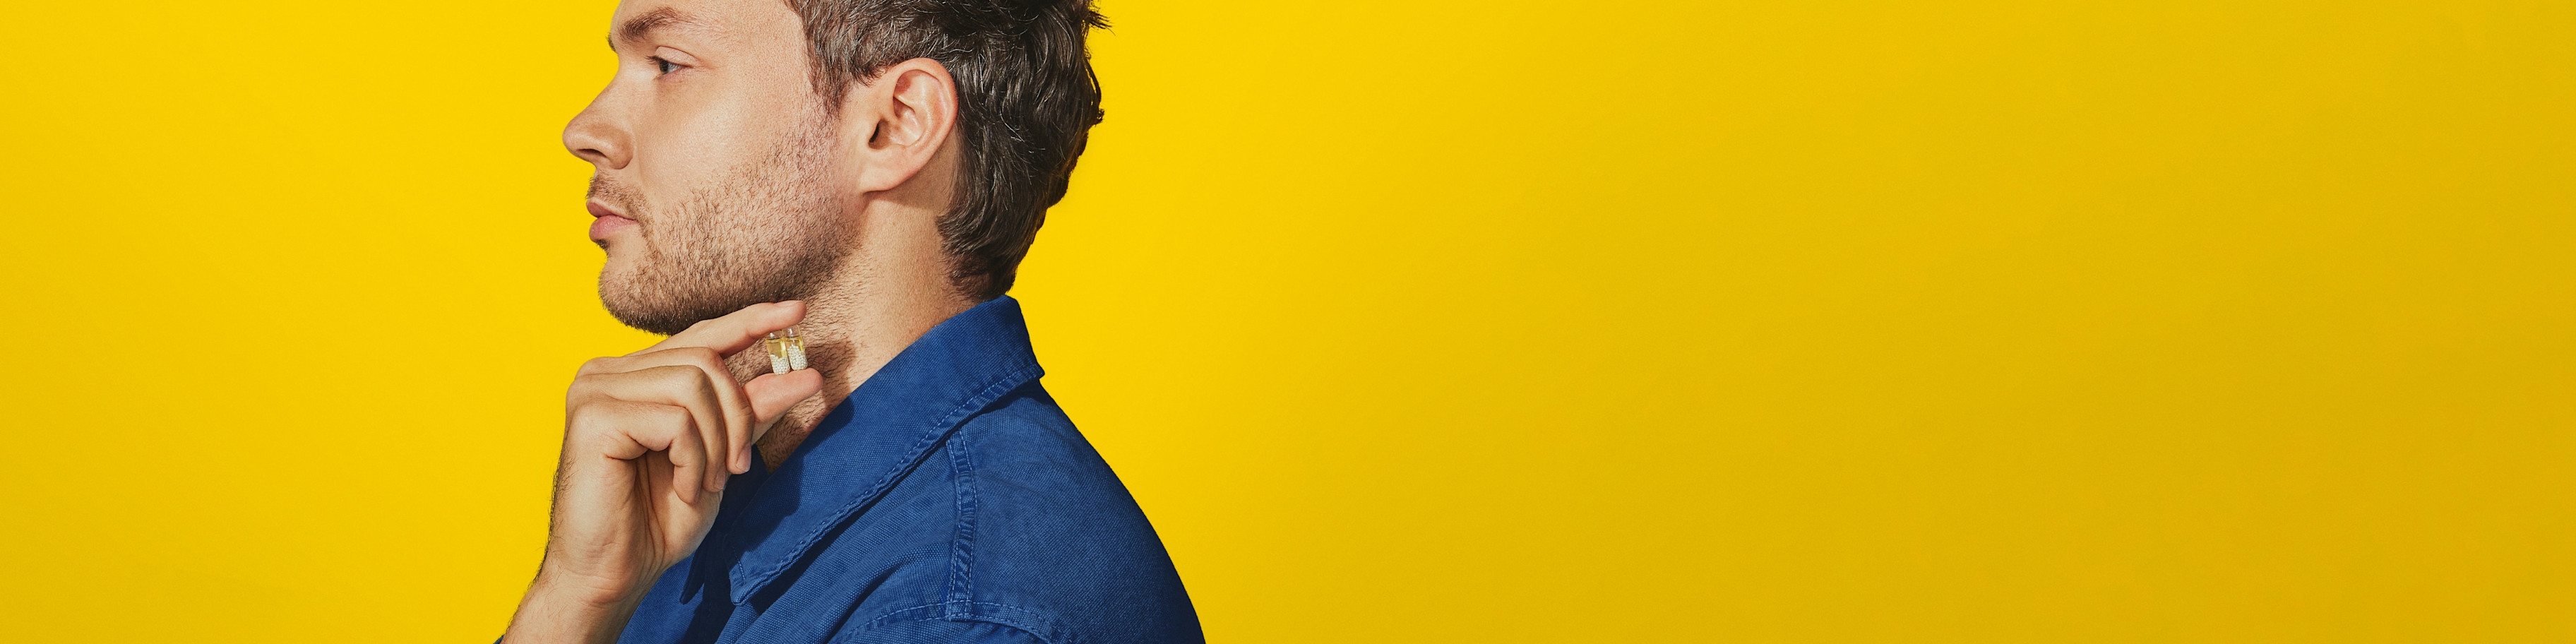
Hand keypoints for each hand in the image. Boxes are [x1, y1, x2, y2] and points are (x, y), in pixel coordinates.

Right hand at [504, 301, 824, 643]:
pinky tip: (679, 487)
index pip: (701, 336)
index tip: (798, 311)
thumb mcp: (721, 457)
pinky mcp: (592, 416)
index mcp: (635, 375)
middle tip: (736, 469)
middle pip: (706, 360)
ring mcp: (594, 389)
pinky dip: (693, 458)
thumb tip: (804, 370)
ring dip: (715, 443)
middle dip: (737, 417)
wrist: (614, 574)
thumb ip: (752, 412)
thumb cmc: (658, 519)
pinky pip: (675, 418)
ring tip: (703, 482)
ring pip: (694, 383)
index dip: (750, 321)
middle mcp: (608, 372)